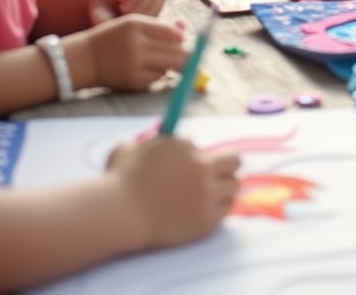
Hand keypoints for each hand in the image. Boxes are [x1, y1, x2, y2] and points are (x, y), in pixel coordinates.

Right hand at [83, 15, 186, 89]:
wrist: (86, 58)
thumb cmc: (114, 37)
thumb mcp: (133, 24)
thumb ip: (159, 26)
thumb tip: (184, 28)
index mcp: (135, 25)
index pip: (171, 32)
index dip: (180, 37)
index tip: (179, 38)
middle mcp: (135, 45)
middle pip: (175, 52)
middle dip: (184, 53)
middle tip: (183, 53)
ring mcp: (134, 65)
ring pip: (169, 66)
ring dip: (172, 64)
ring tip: (162, 58)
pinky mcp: (134, 82)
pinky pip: (158, 78)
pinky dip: (158, 73)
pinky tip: (147, 68)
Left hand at [89, 0, 165, 22]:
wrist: (111, 14)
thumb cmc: (103, 8)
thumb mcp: (98, 9)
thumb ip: (103, 13)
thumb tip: (112, 23)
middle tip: (123, 10)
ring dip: (143, 7)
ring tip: (129, 17)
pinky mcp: (159, 1)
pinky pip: (159, 5)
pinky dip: (150, 13)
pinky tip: (137, 21)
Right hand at [108, 136, 239, 248]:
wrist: (121, 214)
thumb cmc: (120, 180)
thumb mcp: (130, 147)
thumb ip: (147, 141)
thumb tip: (157, 136)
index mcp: (186, 146)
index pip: (205, 148)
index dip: (196, 157)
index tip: (189, 167)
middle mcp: (201, 167)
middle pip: (234, 161)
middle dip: (228, 166)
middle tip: (222, 173)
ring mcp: (206, 194)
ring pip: (235, 186)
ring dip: (226, 188)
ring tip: (216, 193)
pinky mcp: (207, 219)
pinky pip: (227, 210)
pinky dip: (220, 208)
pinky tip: (209, 209)